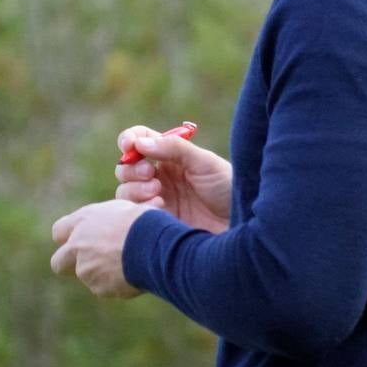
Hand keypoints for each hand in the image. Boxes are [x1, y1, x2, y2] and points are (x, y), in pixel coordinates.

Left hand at [50, 199, 148, 297]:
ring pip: (87, 276)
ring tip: (129, 264)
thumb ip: (105, 222)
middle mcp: (77, 246)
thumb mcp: (123, 210)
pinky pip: (105, 288)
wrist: (152, 244)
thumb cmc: (144, 221)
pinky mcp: (98, 288)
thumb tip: (108, 228)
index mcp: (83, 221)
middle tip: (90, 264)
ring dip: (102, 274)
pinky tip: (134, 274)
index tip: (81, 242)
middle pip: (58, 263)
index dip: (69, 239)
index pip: (59, 232)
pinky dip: (116, 285)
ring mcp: (85, 269)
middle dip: (70, 265)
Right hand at [114, 124, 232, 234]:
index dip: (129, 140)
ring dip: (134, 188)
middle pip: (126, 167)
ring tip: (158, 193)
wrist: (241, 226)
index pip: (140, 141)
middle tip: (150, 173)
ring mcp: (157, 200)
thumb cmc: (228, 189)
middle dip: (131, 168)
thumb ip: (174, 148)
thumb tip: (140, 143)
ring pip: (124, 191)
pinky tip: (159, 209)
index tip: (128, 146)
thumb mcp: (204, 163)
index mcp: (172, 157)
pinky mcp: (155, 222)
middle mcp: (160, 178)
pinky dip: (139, 207)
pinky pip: (132, 213)